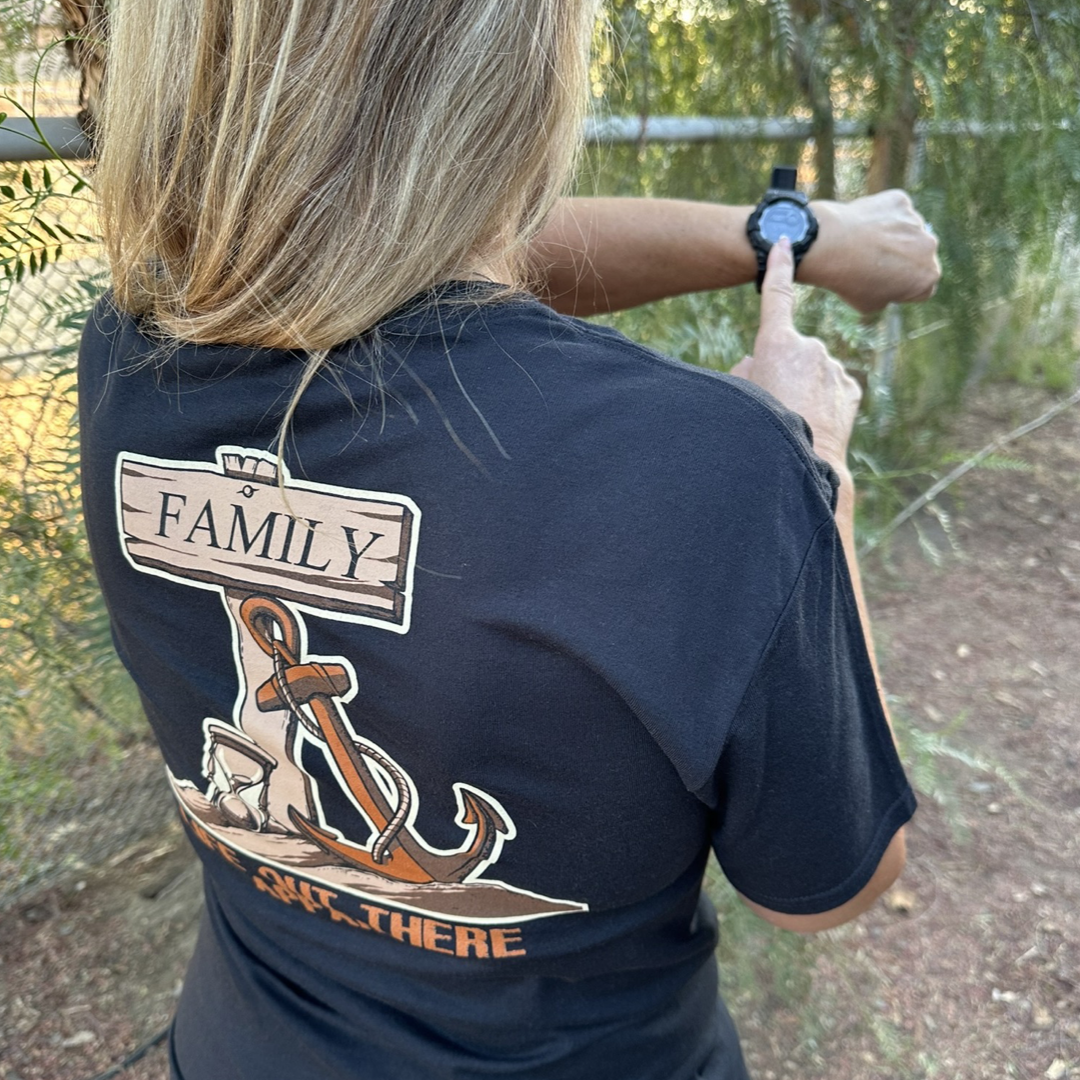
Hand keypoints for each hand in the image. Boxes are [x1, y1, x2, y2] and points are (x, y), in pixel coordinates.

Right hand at [730, 237, 861, 464]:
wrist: (806, 462)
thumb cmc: (765, 428)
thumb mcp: (741, 395)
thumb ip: (745, 369)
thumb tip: (754, 362)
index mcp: (777, 343)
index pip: (776, 295)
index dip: (778, 266)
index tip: (783, 242)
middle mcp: (810, 347)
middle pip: (788, 350)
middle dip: (780, 368)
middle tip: (772, 401)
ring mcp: (834, 367)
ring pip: (812, 369)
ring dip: (803, 385)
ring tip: (795, 416)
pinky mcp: (851, 387)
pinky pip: (831, 385)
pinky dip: (823, 398)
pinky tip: (815, 420)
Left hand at [799, 189, 940, 313]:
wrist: (832, 247)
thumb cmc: (851, 281)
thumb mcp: (870, 305)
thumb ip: (888, 295)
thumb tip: (887, 284)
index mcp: (928, 277)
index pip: (921, 287)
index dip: (901, 289)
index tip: (881, 287)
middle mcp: (930, 247)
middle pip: (918, 256)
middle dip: (901, 260)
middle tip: (870, 264)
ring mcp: (917, 221)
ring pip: (906, 232)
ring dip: (891, 237)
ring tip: (862, 245)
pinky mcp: (900, 201)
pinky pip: (893, 211)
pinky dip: (881, 217)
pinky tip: (862, 226)